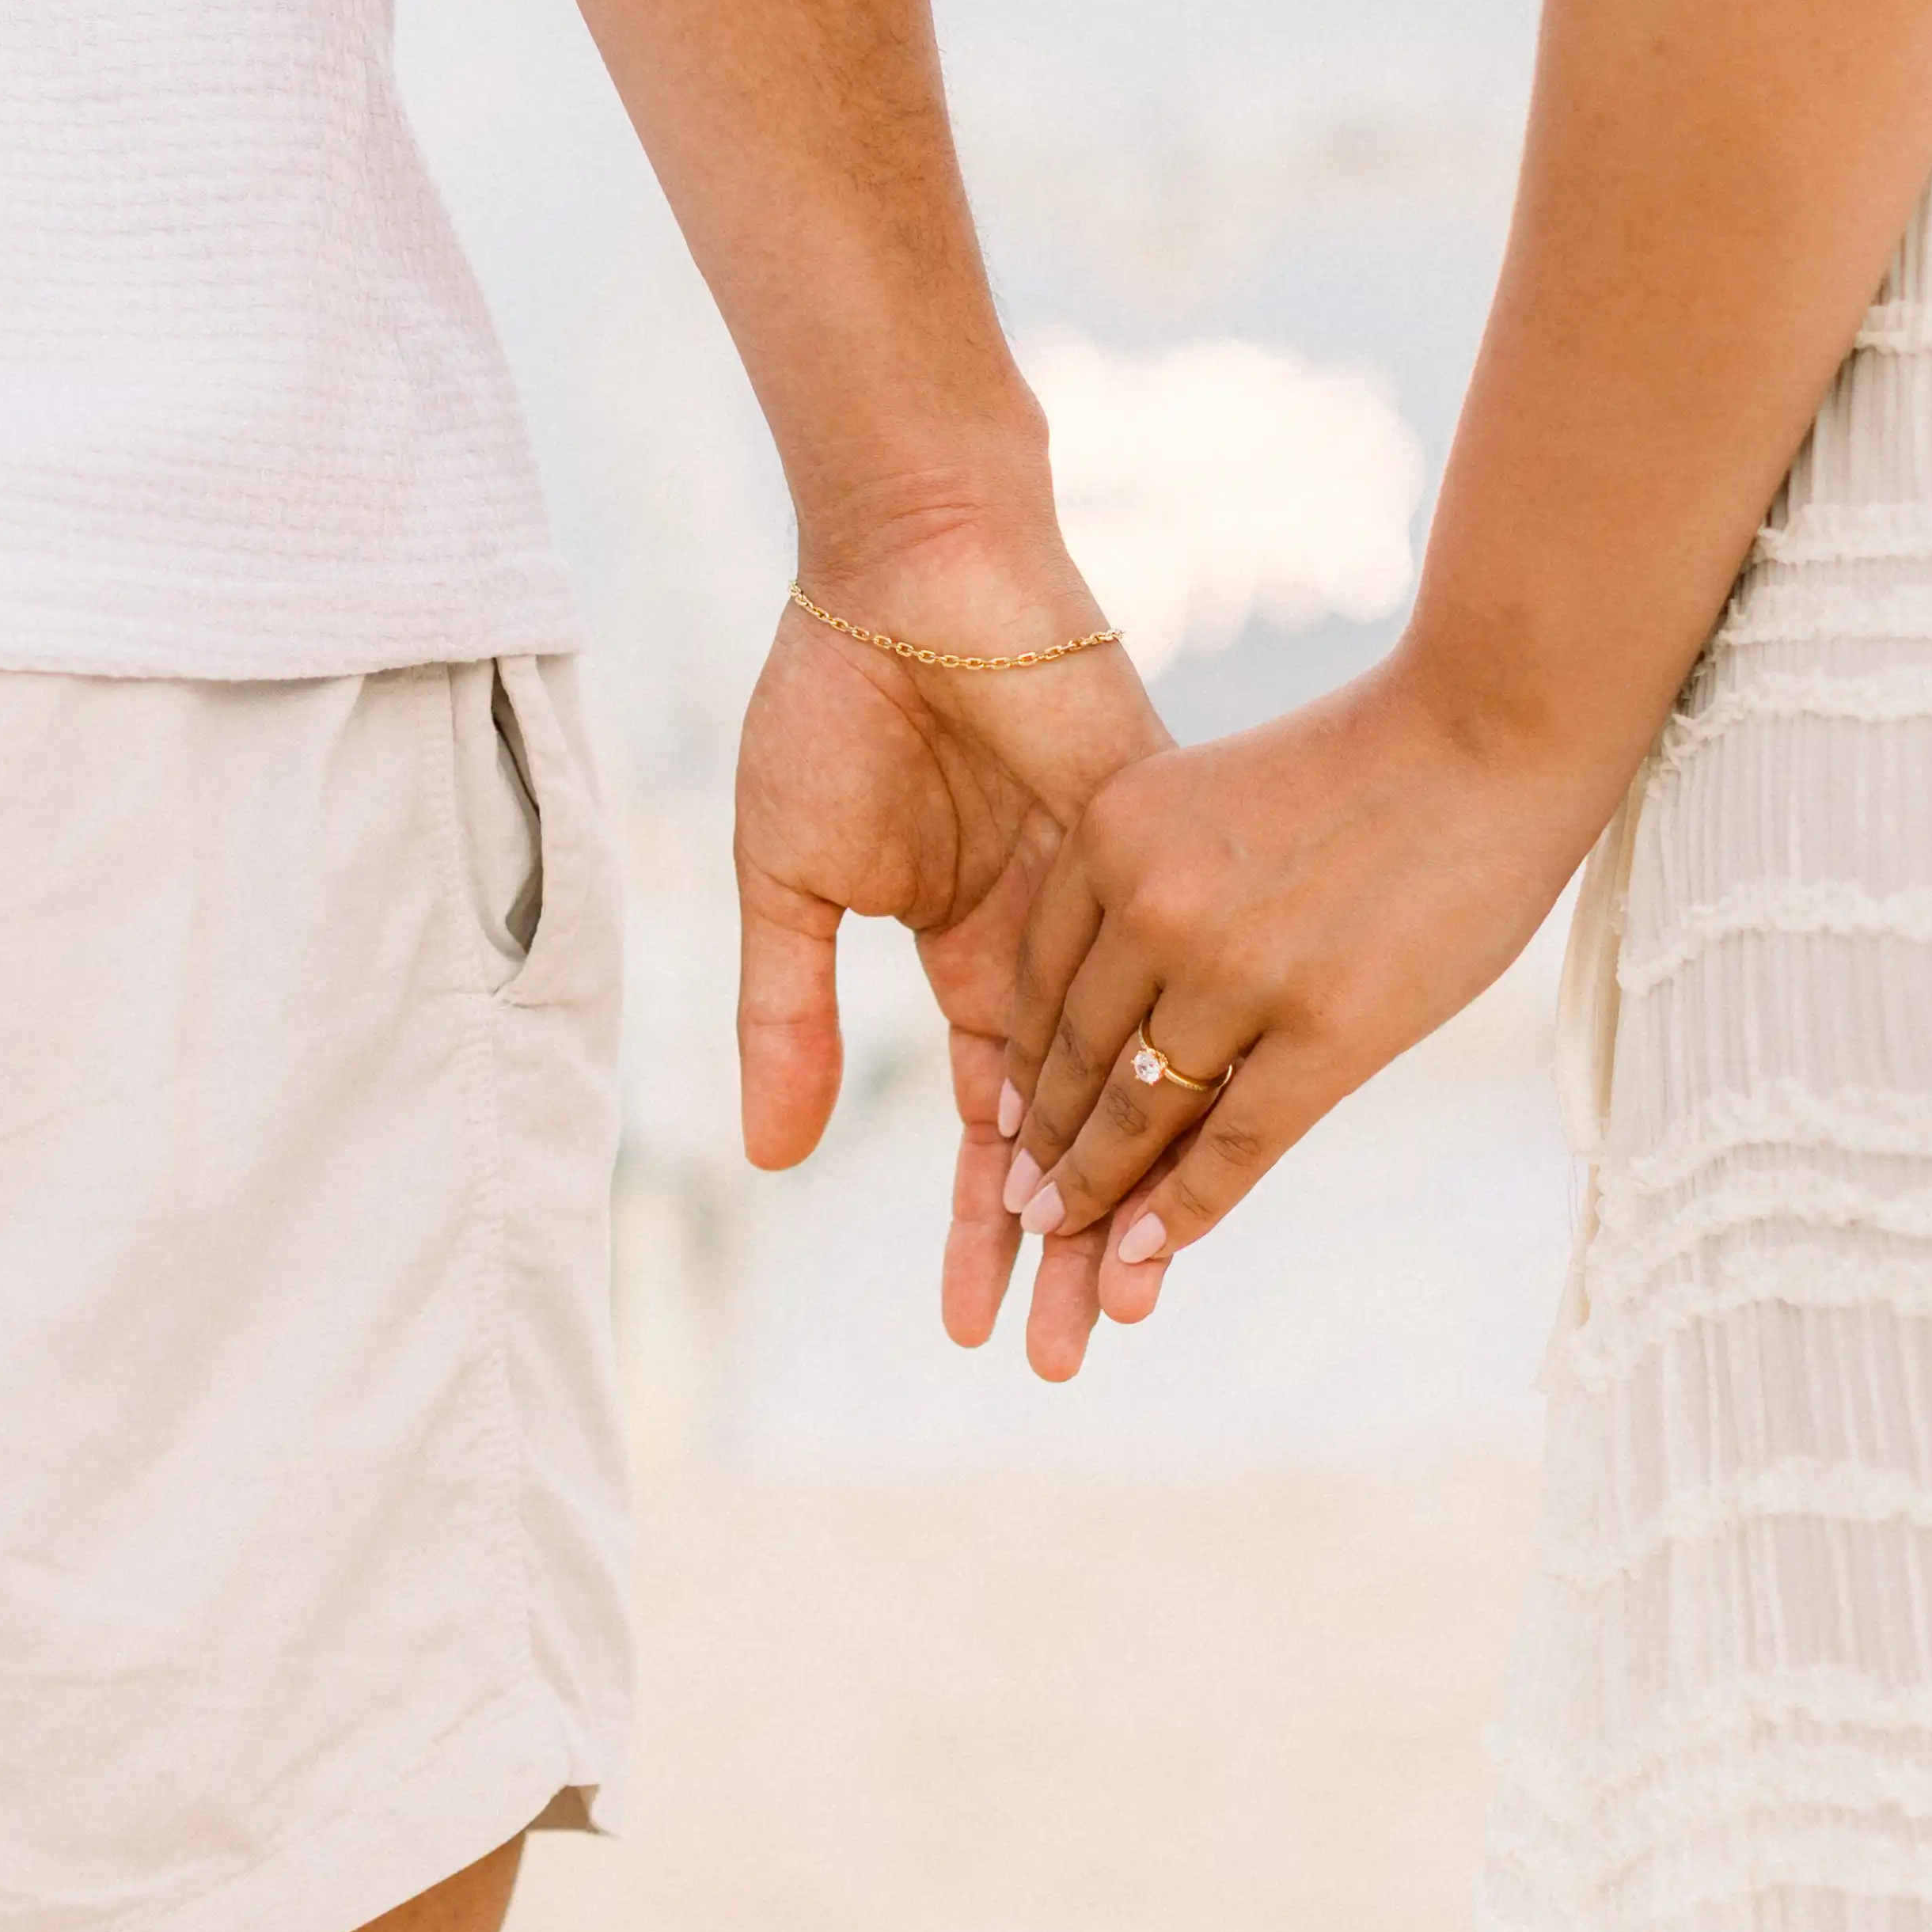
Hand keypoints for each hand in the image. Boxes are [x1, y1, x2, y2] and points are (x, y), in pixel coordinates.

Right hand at [733, 535, 1164, 1372]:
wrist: (909, 569)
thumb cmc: (835, 701)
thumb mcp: (790, 879)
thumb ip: (785, 1014)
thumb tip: (770, 1161)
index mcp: (969, 950)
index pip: (987, 1122)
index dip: (981, 1225)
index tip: (977, 1329)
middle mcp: (1051, 947)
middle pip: (1069, 1129)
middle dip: (1059, 1248)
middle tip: (1068, 1361)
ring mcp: (1108, 906)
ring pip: (1124, 1080)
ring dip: (1116, 1193)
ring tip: (1121, 1307)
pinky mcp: (1150, 854)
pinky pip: (1160, 989)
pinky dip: (1153, 1077)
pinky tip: (1161, 1167)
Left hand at [992, 652, 1621, 1377]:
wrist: (1495, 729)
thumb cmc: (1371, 761)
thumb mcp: (1214, 796)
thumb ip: (1159, 882)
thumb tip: (1130, 996)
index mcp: (1114, 831)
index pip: (1039, 980)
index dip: (1024, 1065)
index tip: (1007, 1122)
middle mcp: (1154, 904)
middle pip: (1075, 1054)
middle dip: (1047, 1145)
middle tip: (1025, 1207)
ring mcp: (1236, 973)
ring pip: (1139, 1113)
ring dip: (1097, 1191)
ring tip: (1069, 1242)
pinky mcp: (1324, 1032)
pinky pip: (1232, 1146)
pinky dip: (1182, 1212)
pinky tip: (1148, 1254)